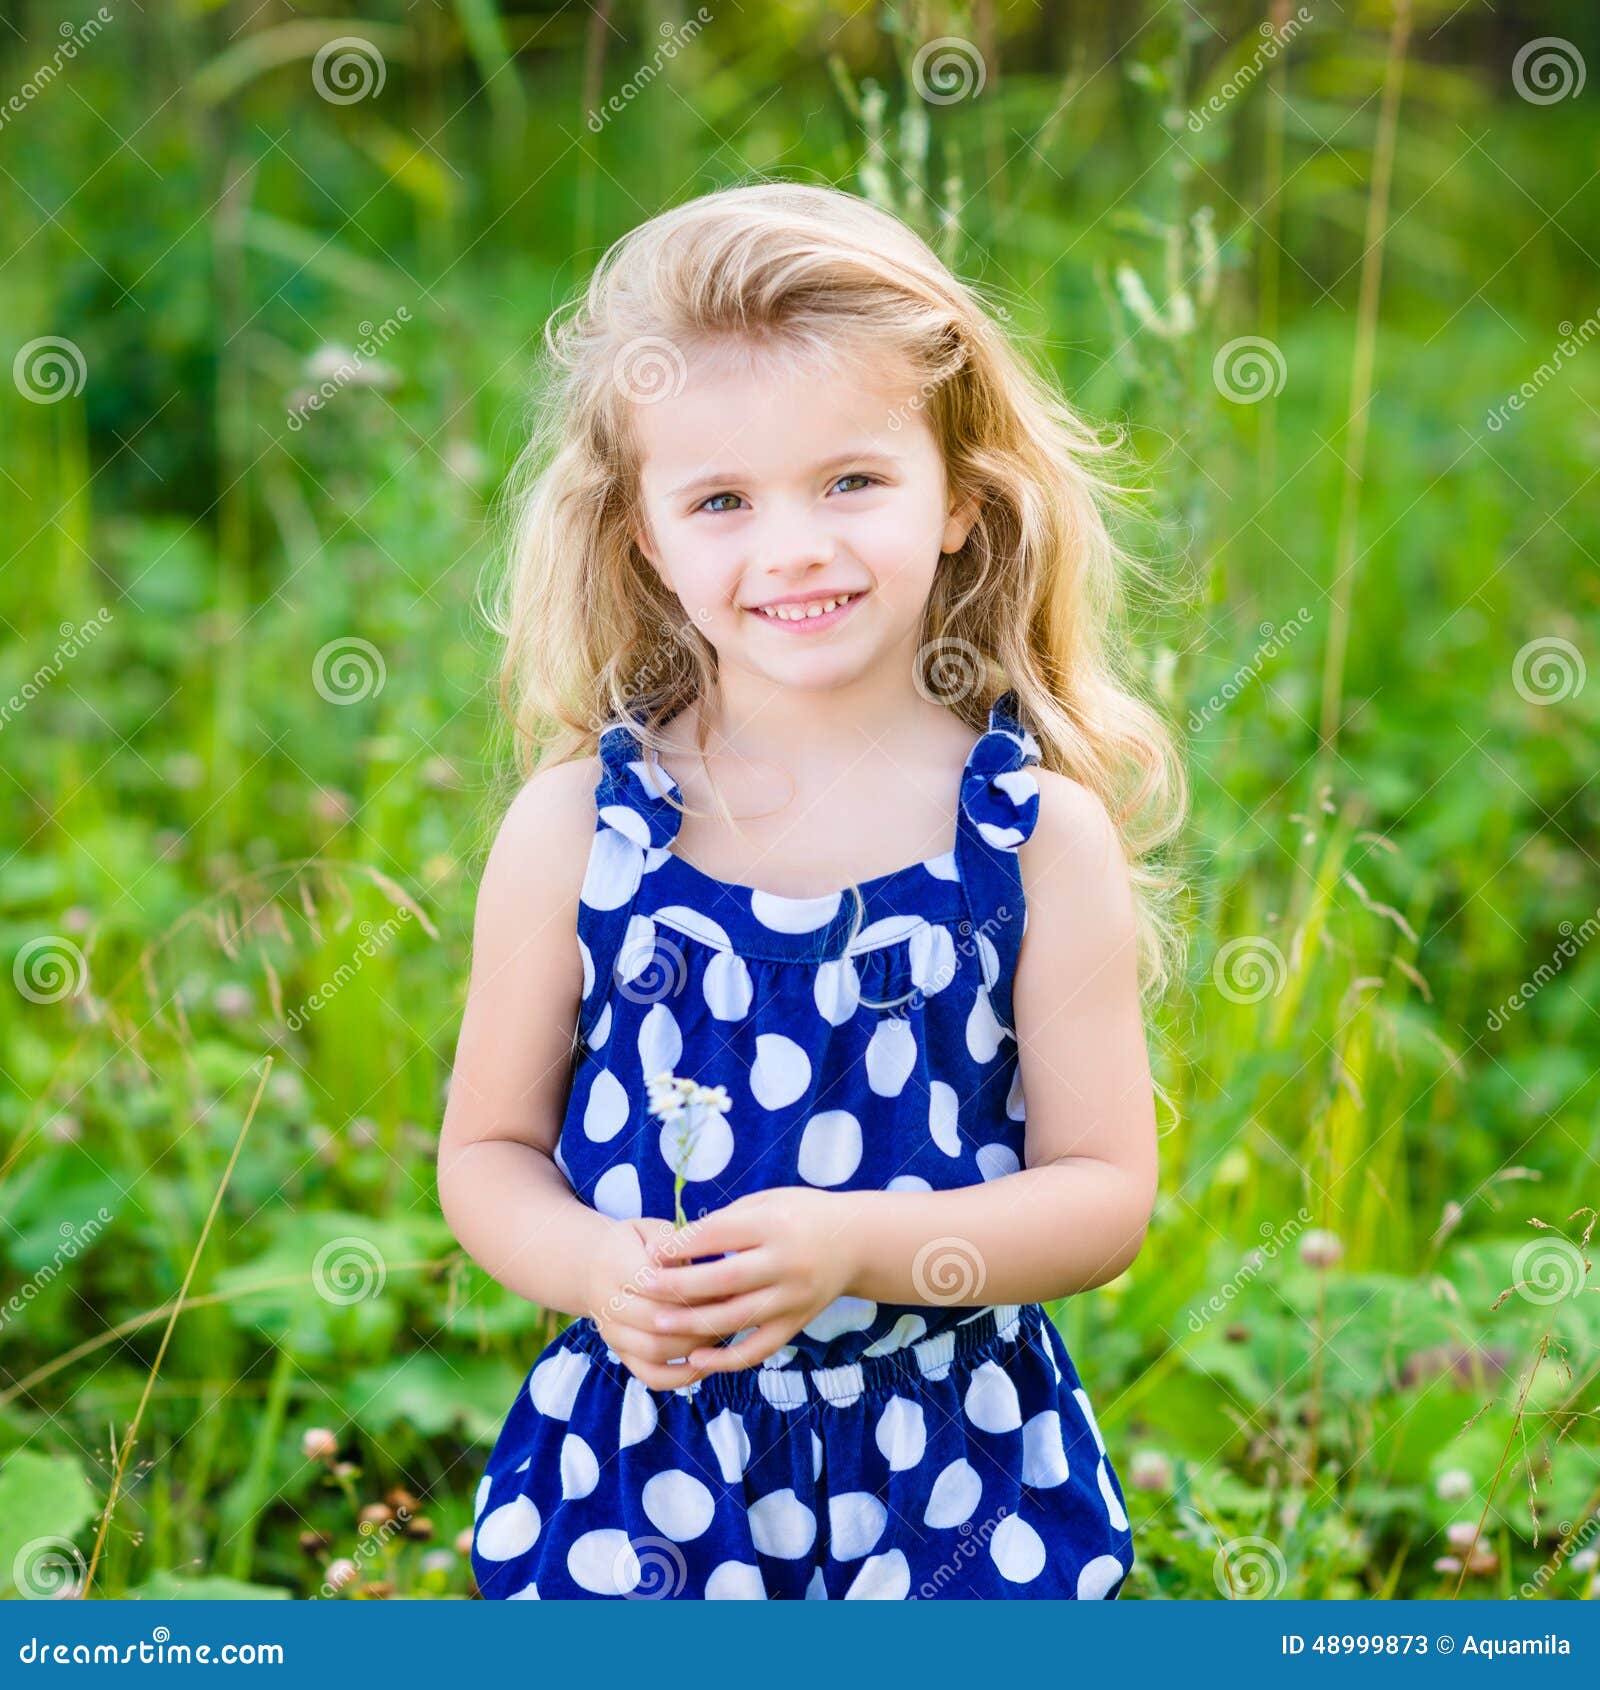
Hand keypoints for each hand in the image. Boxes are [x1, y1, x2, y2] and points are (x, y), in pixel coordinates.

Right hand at [581, 1217, 713, 1391]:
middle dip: (698, 1317)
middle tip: (731, 1310)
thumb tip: (707, 1263)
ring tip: (723, 1332)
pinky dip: (680, 1377)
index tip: (725, 1281)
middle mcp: (609, 1304)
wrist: (590, 1266)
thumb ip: (674, 1242)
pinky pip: (651, 1376)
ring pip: (654, 1351)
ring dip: (693, 1346)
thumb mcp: (650, 1228)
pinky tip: (708, 1364)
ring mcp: (612, 1334)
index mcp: (617, 1266)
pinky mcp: (621, 1354)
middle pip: (656, 1320)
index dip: (692, 1286)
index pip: (657, 1284)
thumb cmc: (633, 1243)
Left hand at [634, 1188, 859, 1372]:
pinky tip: (696, 1358)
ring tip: (657, 1323)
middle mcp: (785, 1263)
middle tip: (643, 1288)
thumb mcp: (768, 1201)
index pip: (718, 1236)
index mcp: (774, 1225)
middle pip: (723, 1279)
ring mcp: (793, 1297)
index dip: (682, 1244)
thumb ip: (728, 1222)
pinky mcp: (796, 1324)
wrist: (856, 1242)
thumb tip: (679, 1244)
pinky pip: (758, 1348)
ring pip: (736, 1317)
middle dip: (678, 1285)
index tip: (651, 1252)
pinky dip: (726, 1358)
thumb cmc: (802, 1213)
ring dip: (693, 1323)